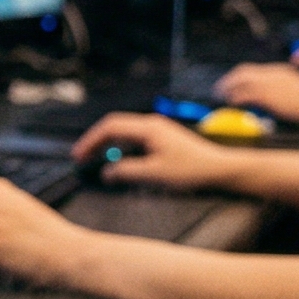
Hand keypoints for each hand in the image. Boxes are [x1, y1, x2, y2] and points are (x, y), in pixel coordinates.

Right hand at [68, 112, 239, 191]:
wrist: (219, 169)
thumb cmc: (191, 170)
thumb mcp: (154, 174)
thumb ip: (126, 172)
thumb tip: (106, 172)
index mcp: (148, 128)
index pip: (110, 127)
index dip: (91, 141)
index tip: (79, 155)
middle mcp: (151, 124)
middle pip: (115, 127)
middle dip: (96, 141)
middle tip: (81, 158)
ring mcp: (158, 130)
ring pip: (124, 132)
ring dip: (108, 145)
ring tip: (95, 160)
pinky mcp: (163, 138)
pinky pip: (134, 138)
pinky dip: (121, 148)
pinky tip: (119, 161)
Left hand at [213, 63, 298, 123]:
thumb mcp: (295, 94)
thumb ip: (280, 95)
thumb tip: (267, 104)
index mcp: (280, 71)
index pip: (254, 70)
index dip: (240, 78)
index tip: (232, 85)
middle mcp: (273, 73)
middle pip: (243, 71)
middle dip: (229, 80)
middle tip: (219, 90)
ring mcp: (269, 82)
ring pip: (240, 81)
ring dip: (227, 88)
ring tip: (220, 97)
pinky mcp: (267, 94)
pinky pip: (244, 94)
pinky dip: (234, 98)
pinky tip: (230, 104)